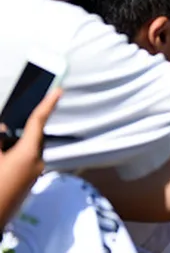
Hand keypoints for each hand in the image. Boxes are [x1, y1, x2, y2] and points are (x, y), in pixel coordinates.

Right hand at [0, 88, 61, 225]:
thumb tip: (4, 128)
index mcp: (29, 153)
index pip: (38, 122)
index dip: (47, 103)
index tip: (59, 88)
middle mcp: (37, 163)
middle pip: (31, 137)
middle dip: (20, 131)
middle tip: (6, 130)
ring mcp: (33, 175)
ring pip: (26, 150)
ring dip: (14, 146)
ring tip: (2, 154)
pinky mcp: (28, 184)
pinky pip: (23, 162)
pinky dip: (13, 157)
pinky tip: (2, 162)